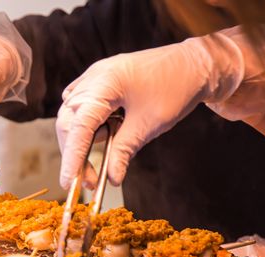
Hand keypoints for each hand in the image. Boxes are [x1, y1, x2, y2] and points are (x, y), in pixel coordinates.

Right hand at [56, 26, 264, 189]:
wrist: (195, 64)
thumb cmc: (176, 88)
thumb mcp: (150, 125)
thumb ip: (125, 151)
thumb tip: (112, 177)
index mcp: (104, 83)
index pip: (78, 127)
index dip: (71, 157)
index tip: (69, 183)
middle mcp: (93, 78)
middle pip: (70, 123)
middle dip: (76, 155)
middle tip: (90, 181)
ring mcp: (94, 78)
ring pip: (74, 118)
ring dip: (83, 143)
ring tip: (102, 161)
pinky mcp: (100, 83)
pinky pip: (83, 109)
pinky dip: (88, 128)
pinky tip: (102, 137)